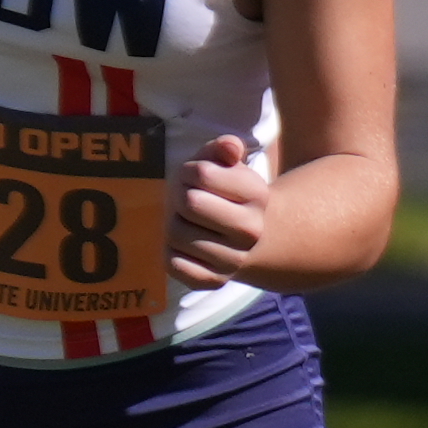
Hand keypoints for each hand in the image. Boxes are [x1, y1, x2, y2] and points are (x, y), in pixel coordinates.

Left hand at [173, 132, 278, 285]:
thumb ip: (224, 148)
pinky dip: (171, 253)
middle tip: (186, 201)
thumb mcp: (225, 165)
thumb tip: (230, 147)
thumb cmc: (226, 192)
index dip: (189, 171)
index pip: (202, 174)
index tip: (195, 178)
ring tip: (187, 222)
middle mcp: (251, 229)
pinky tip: (184, 246)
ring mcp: (234, 259)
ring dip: (173, 224)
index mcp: (257, 194)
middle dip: (179, 197)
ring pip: (175, 234)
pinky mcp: (215, 281)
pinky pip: (174, 264)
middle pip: (189, 204)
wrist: (247, 235)